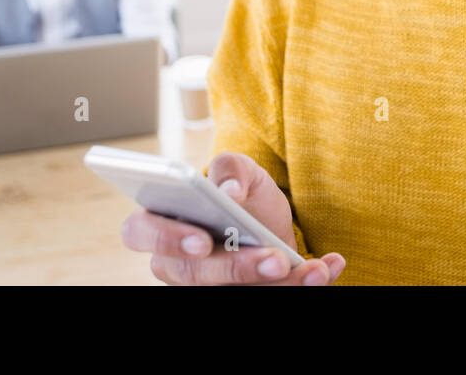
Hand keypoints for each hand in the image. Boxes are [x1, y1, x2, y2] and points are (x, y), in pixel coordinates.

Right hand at [120, 151, 346, 285]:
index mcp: (160, 221)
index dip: (166, 239)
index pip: (139, 233)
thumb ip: (231, 169)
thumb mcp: (242, 169)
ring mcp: (203, 286)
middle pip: (192, 274)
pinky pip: (263, 297)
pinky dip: (299, 285)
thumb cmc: (243, 193)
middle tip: (275, 258)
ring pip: (227, 293)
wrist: (270, 220)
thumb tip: (227, 193)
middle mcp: (175, 262)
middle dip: (237, 268)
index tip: (202, 240)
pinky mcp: (233, 295)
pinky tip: (326, 267)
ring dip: (276, 284)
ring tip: (312, 269)